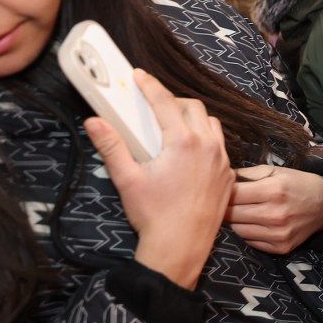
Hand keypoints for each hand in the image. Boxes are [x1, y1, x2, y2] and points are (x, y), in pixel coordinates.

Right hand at [87, 70, 232, 289]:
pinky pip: (220, 145)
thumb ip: (112, 146)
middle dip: (172, 101)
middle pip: (193, 108)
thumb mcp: (127, 179)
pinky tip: (190, 150)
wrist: (180, 247)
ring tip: (172, 126)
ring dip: (193, 118)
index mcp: (183, 142)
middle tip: (153, 105)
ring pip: (211, 124)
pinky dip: (206, 138)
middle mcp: (208, 146)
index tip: (139, 75)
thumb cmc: (153, 215)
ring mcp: (222, 161)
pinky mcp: (228, 175)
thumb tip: (94, 122)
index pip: (165, 102)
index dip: (150, 86)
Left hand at [227, 164, 322, 253]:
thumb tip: (220, 179)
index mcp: (274, 191)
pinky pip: (249, 241)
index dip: (224, 191)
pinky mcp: (280, 248)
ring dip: (235, 221)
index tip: (223, 189)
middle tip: (227, 201)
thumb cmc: (296, 184)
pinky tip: (254, 223)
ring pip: (237, 230)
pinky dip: (247, 232)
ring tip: (242, 212)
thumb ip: (246, 174)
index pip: (233, 195)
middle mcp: (276, 215)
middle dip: (226, 207)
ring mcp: (278, 234)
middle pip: (231, 214)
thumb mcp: (275, 171)